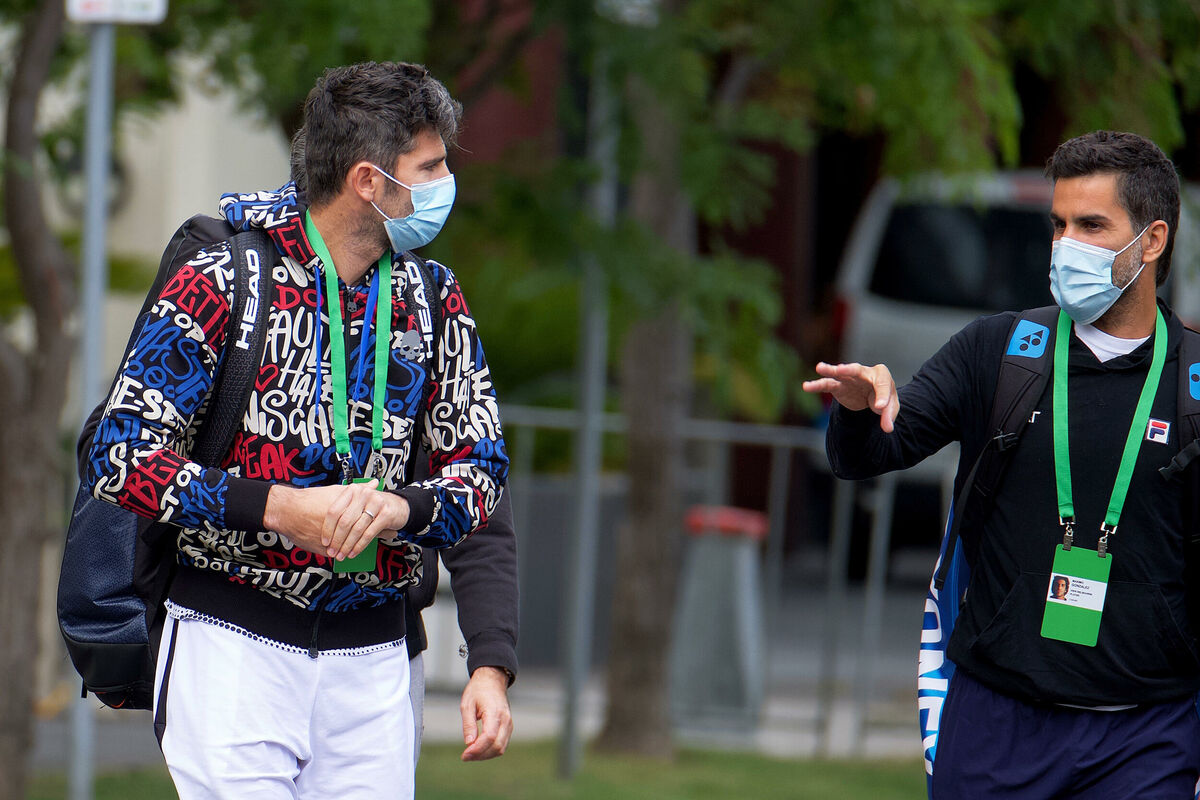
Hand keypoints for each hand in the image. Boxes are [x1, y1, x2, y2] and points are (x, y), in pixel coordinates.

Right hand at [263, 481, 409, 558]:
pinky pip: (338, 553)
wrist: (287, 511)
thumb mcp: (335, 492)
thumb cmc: (311, 500)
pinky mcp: (323, 550)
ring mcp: (332, 540)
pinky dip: (344, 552)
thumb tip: (374, 483)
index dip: (381, 526)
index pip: (368, 521)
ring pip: (350, 546)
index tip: (393, 528)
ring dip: (360, 547)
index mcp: (345, 512)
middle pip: (363, 535)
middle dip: (378, 536)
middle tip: (391, 535)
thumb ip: (356, 490)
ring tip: (374, 545)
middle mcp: (340, 527)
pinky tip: (350, 552)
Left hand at [322, 479, 410, 559]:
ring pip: (356, 529)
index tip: (325, 541)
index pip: (334, 511)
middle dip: (337, 540)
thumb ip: (342, 511)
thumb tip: (322, 530)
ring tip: (342, 554)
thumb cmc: (374, 506)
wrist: (399, 505)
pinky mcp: (386, 514)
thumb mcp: (357, 503)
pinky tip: (354, 552)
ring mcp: (376, 503)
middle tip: (332, 551)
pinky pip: (369, 533)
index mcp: (352, 490)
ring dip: (347, 545)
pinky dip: (360, 545)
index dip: (328, 528)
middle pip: (344, 521)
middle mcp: (363, 494)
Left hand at [459, 666, 512, 760]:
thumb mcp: (467, 705)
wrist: (492, 680)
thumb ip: (468, 725)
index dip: (477, 749)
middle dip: (480, 755)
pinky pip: (502, 744)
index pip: (489, 737)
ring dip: (486, 755)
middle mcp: (505, 720)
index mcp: (494, 712)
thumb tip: (468, 743)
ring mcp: (509, 724)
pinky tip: (479, 749)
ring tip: (471, 753)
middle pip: (497, 746)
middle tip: (465, 756)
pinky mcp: (508, 727)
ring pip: (501, 748)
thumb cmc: (478, 690)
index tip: (464, 755)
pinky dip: (491, 750)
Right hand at [802, 361, 899, 432]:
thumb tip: (887, 429)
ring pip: (838, 374)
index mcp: (881, 375)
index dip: (882, 396)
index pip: (882, 384)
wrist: (872, 398)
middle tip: (842, 370)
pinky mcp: (838, 387)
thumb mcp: (891, 408)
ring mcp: (849, 378)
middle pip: (856, 370)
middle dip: (849, 370)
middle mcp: (864, 372)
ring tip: (820, 368)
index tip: (880, 408)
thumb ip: (888, 417)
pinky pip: (827, 384)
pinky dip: (817, 385)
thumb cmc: (883, 399)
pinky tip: (806, 386)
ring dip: (830, 371)